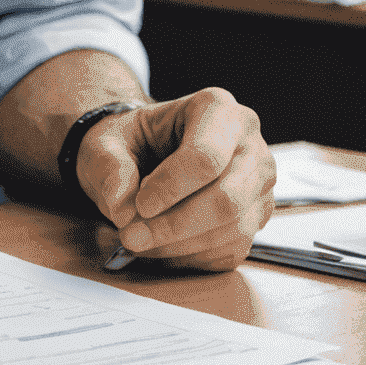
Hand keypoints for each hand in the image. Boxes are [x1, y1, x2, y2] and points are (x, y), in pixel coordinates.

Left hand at [79, 89, 274, 270]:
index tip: (139, 205)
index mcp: (216, 108)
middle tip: (132, 235)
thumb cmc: (131, 141)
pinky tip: (162, 245)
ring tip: (140, 240)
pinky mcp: (256, 218)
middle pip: (226, 198)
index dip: (170, 188)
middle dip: (175, 224)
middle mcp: (248, 144)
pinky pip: (231, 249)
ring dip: (180, 244)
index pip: (205, 157)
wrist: (145, 153)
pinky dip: (192, 256)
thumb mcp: (106, 142)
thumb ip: (110, 168)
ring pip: (232, 229)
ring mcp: (258, 184)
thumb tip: (122, 208)